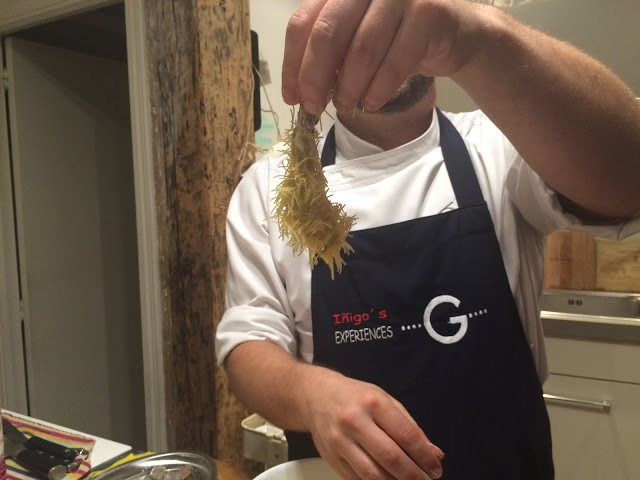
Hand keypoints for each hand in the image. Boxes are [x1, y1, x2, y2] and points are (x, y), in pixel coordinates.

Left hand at [282, 0, 484, 114]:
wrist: (455, 33)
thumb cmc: (397, 38)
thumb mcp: (356, 40)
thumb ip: (329, 55)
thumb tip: (300, 91)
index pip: (303, 22)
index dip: (292, 63)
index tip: (292, 97)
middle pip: (327, 33)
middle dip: (315, 78)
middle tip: (314, 108)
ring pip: (361, 50)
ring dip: (348, 88)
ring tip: (346, 106)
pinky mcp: (428, 12)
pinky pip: (394, 62)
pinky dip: (378, 90)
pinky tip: (372, 103)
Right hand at [299, 369, 444, 479]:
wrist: (316, 396)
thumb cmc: (354, 397)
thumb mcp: (385, 400)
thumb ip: (410, 427)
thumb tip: (433, 452)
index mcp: (373, 403)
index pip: (406, 435)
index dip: (424, 456)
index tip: (435, 468)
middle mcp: (355, 421)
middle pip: (390, 458)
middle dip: (413, 475)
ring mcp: (340, 441)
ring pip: (373, 475)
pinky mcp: (331, 458)